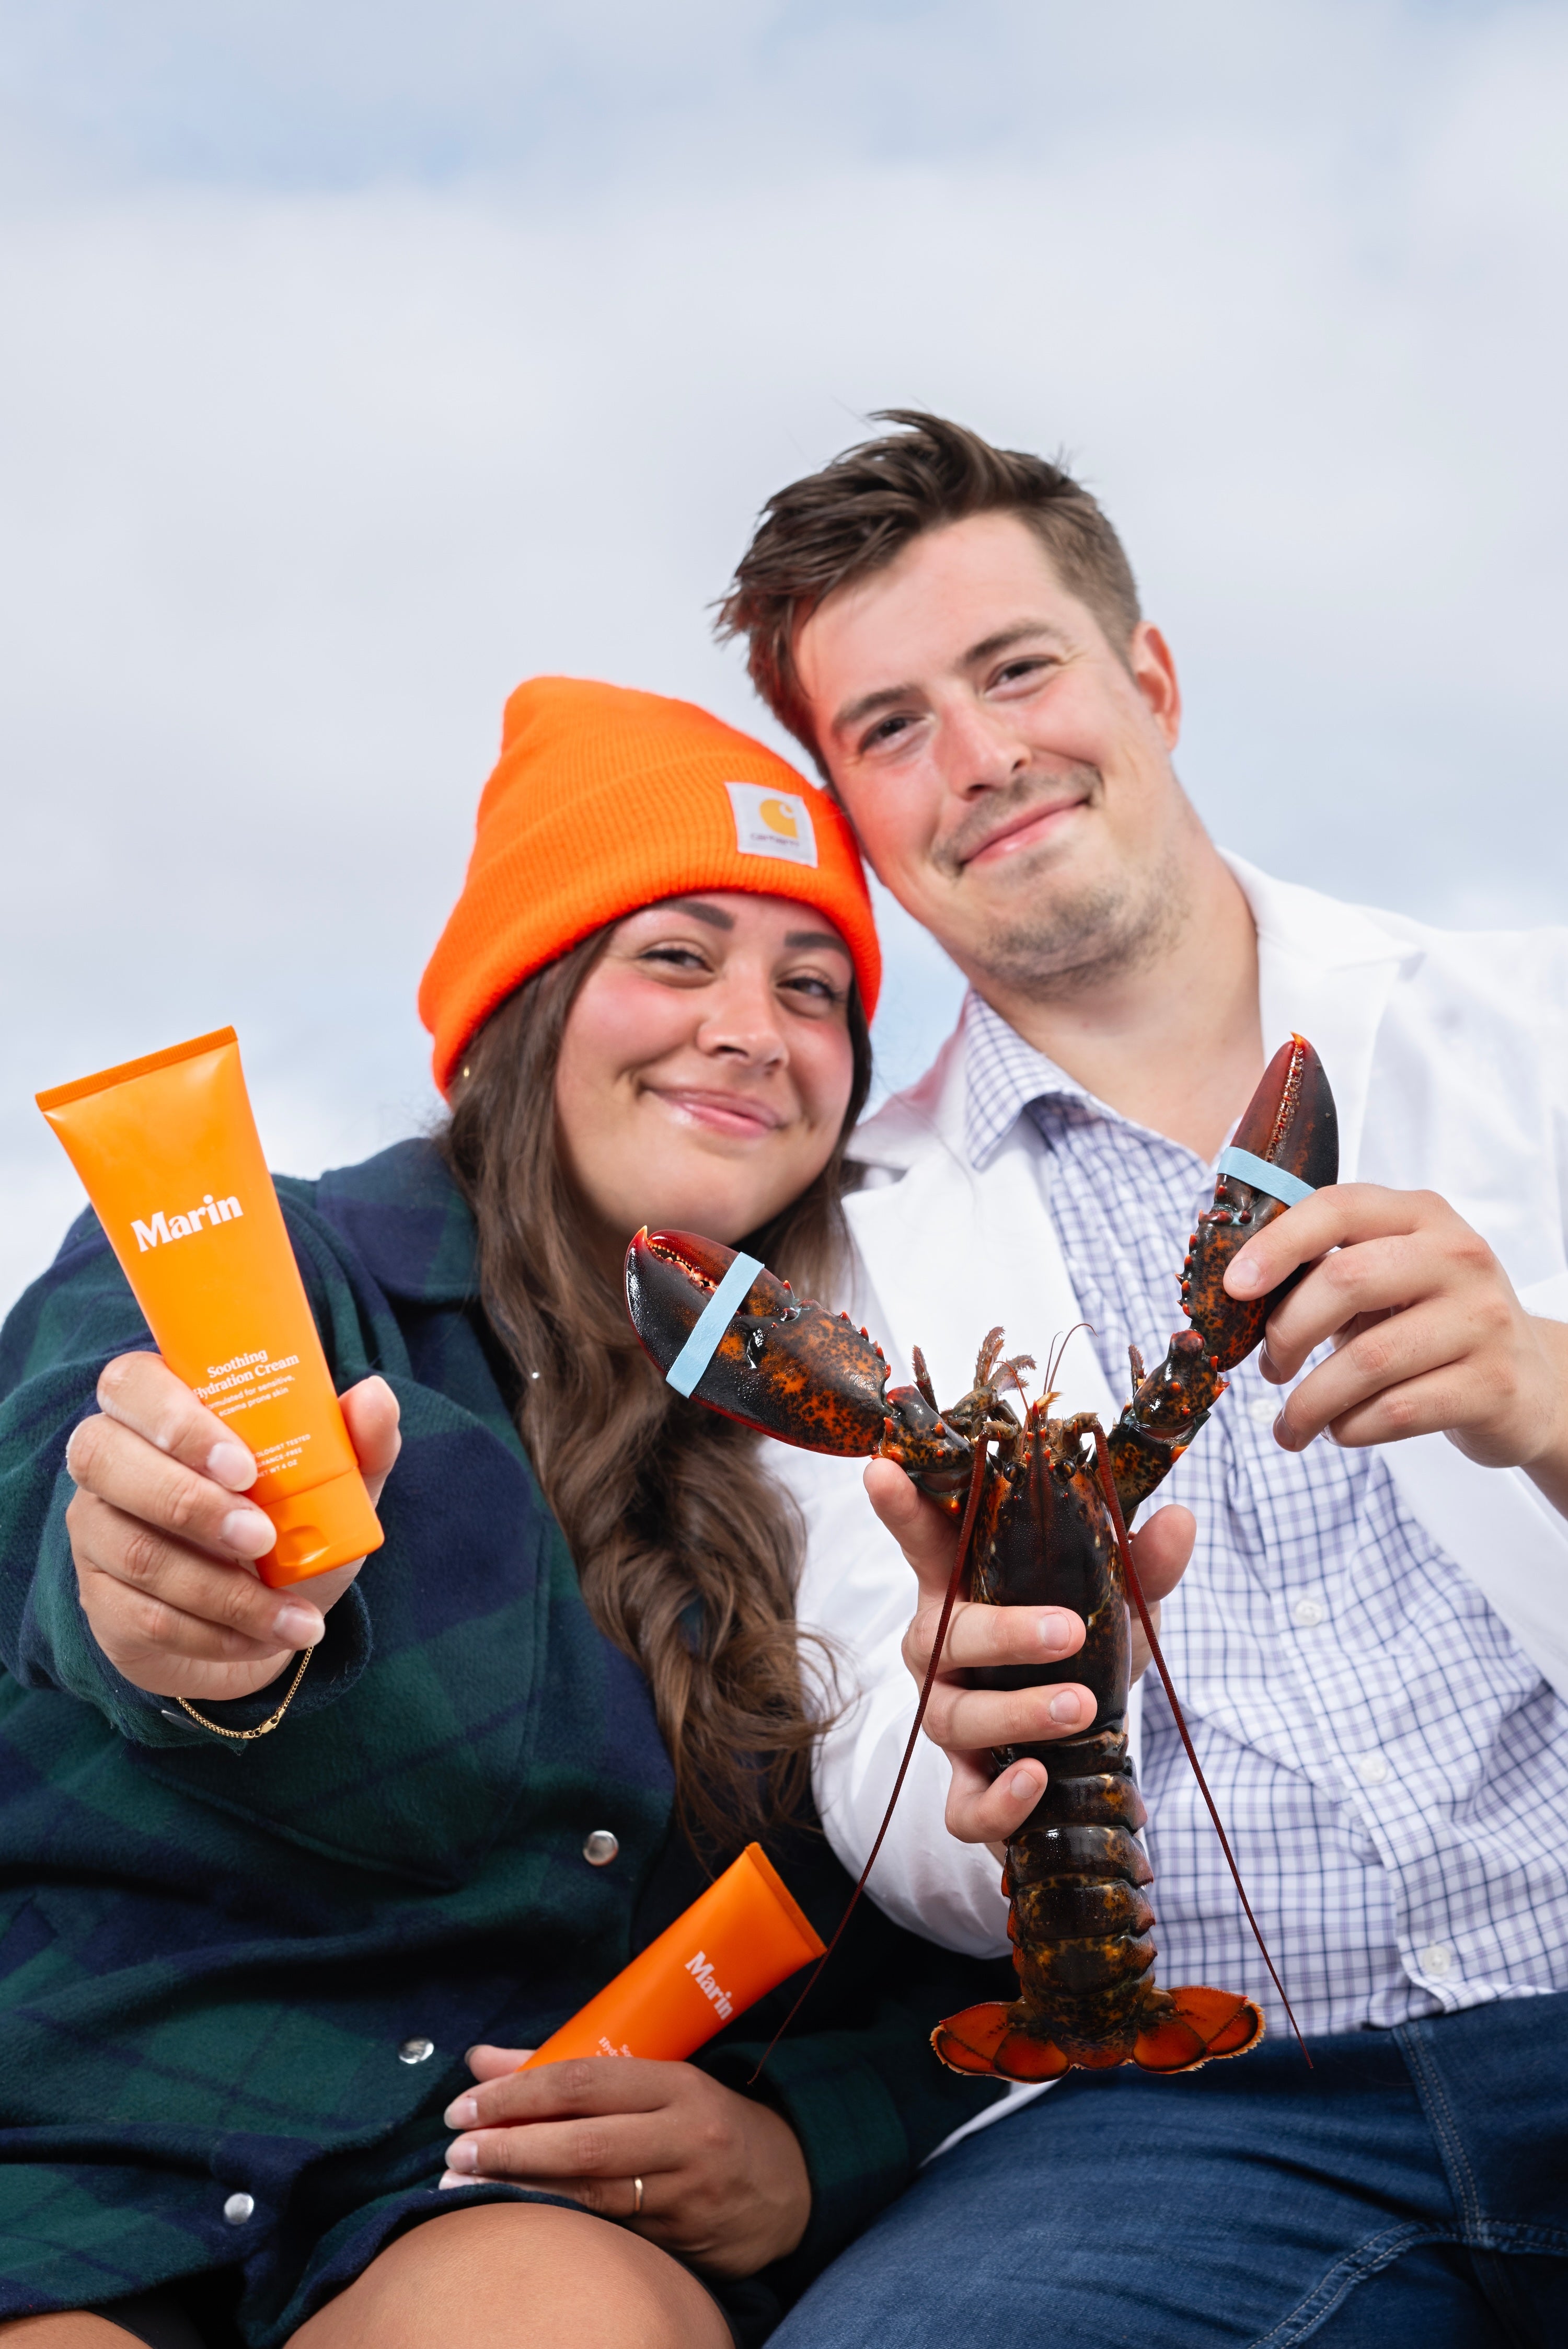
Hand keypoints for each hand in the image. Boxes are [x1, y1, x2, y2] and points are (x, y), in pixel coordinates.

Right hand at [64, 1352, 399, 1702]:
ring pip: (135, 1551)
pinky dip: (218, 1634)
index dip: (176, 1419)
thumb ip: (355, 1439)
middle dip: (191, 1503)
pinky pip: (145, 1617)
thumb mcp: (332, 1484)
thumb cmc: (289, 1526)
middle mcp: (108, 1459)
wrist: (263, 1621)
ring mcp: (94, 1531)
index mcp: (158, 1407)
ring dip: (222, 1588)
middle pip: (104, 1459)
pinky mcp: (99, 1601)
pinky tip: (269, 1636)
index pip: (132, 1383)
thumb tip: (374, 1396)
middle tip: (264, 1538)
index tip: (245, 1465)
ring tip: (291, 1607)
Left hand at [441, 2049, 810, 2279]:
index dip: (518, 2094)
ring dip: (519, 2194)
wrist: (789, 2185)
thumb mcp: (653, 2080)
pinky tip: (514, 2224)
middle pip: (583, 2143)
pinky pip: (609, 2235)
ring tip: (461, 2192)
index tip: (465, 2105)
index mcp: (675, 2083)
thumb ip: (566, 2068)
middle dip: (509, 2149)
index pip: (584, 2080)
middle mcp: (683, 2137)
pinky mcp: (681, 2244)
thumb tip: (482, 2060)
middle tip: (453, 2155)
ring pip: (591, 2197)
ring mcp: (683, 2195)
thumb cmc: (703, 2121)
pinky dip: (557, 2228)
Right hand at [865, 1457, 1194, 1848]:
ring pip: (952, 1718)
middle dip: (1001, 1633)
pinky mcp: (970, 1787)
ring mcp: (949, 1720)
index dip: (900, 1507)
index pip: (925, 1539)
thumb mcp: (1120, 1603)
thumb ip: (1142, 1564)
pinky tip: (1036, 1778)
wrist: (1096, 1746)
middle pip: (940, 1636)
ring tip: (1078, 1707)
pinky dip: (998, 1799)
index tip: (883, 1470)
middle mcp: (942, 1653)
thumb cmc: (1087, 1650)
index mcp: (964, 1589)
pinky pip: (962, 1805)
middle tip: (1068, 1631)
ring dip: (1017, 1712)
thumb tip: (1179, 1520)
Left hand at [1227, 1184, 1567, 1516]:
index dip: (1276, 1244)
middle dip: (1286, 1333)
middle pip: (1346, 1282)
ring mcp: (1482, 1320)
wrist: (1528, 1382)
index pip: (1338, 1208)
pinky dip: (1350, 1428)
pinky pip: (1395, 1411)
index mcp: (1421, 1216)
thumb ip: (1326, 1271)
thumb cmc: (1432, 1324)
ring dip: (1310, 1401)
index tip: (1233, 1288)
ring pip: (1367, 1360)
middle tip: (1268, 1368)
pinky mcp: (1491, 1384)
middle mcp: (1458, 1257)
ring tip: (1293, 1422)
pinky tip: (1340, 1431)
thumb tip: (1235, 1296)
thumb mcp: (1388, 1279)